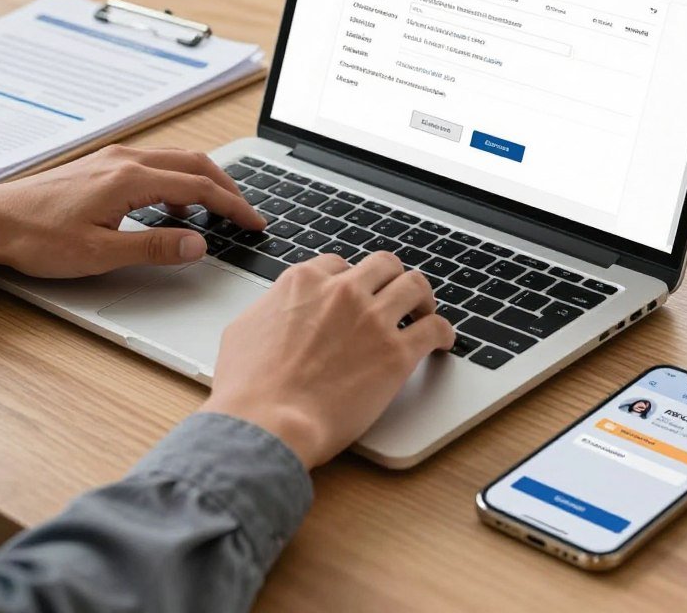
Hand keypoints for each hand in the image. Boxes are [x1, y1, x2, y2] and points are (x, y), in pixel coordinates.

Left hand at [0, 145, 264, 275]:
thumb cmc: (36, 237)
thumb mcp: (99, 253)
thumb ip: (154, 247)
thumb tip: (198, 244)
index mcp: (130, 179)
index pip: (199, 187)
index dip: (233, 206)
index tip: (254, 222)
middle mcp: (126, 159)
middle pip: (195, 164)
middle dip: (227, 187)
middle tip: (246, 214)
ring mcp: (113, 159)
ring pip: (176, 159)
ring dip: (203, 180)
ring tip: (217, 210)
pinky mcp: (102, 165)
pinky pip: (155, 163)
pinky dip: (178, 179)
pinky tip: (173, 205)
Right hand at [202, 252, 454, 467]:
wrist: (267, 422)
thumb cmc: (248, 387)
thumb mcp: (244, 329)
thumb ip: (270, 309)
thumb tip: (276, 310)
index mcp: (304, 282)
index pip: (338, 264)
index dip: (349, 280)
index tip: (355, 294)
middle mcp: (342, 291)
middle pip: (383, 264)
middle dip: (390, 278)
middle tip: (395, 296)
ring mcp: (372, 319)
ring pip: (414, 285)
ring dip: (422, 297)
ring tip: (424, 312)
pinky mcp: (396, 353)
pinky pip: (435, 328)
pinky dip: (443, 331)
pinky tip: (442, 341)